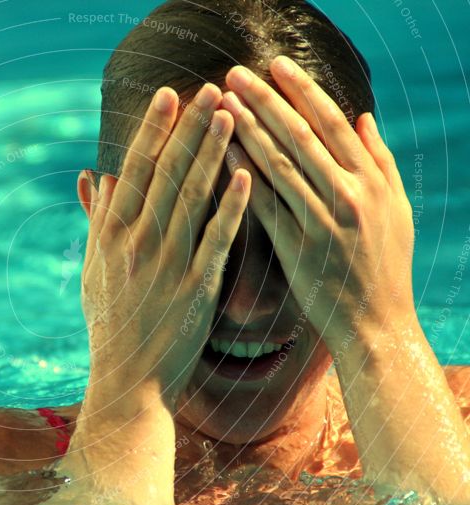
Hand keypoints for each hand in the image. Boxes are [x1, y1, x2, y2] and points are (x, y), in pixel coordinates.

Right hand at [82, 83, 248, 406]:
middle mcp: (134, 245)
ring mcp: (165, 267)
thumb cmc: (110, 325)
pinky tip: (248, 176)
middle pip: (164, 175)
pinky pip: (215, 241)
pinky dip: (231, 208)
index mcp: (109, 237)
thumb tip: (99, 176)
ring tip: (231, 115)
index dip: (153, 131)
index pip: (133, 171)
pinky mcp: (195, 290)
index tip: (169, 96)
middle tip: (210, 88)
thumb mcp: (92, 271)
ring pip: (191, 199)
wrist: (128, 384)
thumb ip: (98, 222)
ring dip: (212, 154)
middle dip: (188, 128)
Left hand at [220, 56, 416, 354]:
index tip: (275, 65)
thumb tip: (363, 117)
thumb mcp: (396, 209)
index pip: (331, 123)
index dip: (301, 90)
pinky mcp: (298, 250)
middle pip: (301, 136)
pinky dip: (244, 177)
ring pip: (280, 166)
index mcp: (372, 181)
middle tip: (235, 73)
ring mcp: (323, 223)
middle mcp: (349, 196)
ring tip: (221, 103)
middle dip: (266, 100)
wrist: (377, 325)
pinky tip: (222, 154)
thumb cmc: (385, 266)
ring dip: (248, 130)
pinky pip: (265, 206)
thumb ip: (380, 160)